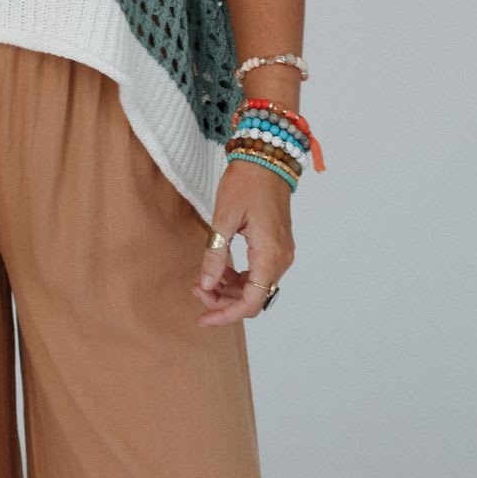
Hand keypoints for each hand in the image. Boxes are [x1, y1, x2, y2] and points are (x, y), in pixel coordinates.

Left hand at [189, 160, 294, 325]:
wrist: (266, 158)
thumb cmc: (245, 182)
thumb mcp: (224, 218)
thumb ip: (215, 254)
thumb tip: (206, 285)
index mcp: (269, 254)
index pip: (251, 302)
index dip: (226, 315)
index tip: (202, 319)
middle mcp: (281, 259)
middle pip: (253, 298)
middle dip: (223, 300)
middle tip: (194, 288)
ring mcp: (281, 253)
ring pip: (256, 287)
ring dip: (229, 290)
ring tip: (202, 279)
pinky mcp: (277, 246)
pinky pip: (259, 273)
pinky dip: (239, 278)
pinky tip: (219, 269)